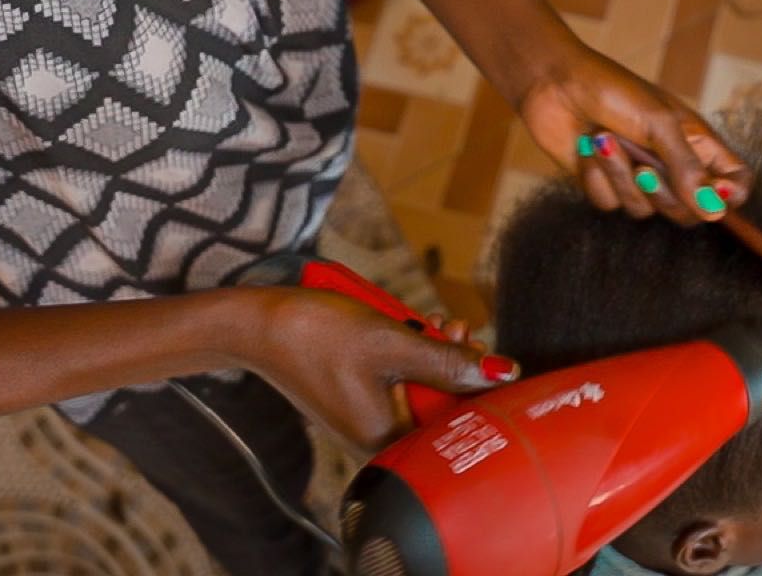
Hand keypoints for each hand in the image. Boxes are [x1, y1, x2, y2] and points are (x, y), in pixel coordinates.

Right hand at [243, 288, 515, 449]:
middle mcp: (377, 438)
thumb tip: (503, 372)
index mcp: (387, 440)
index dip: (474, 387)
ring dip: (427, 352)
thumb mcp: (394, 344)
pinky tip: (400, 327)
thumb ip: (450, 361)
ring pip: (418, 386)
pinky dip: (403, 353)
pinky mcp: (355, 396)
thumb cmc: (318, 335)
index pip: (456, 426)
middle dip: (450, 362)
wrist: (258, 323)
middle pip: (438, 405)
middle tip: (452, 326)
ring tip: (427, 321)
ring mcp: (365, 417)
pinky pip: (394, 379)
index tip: (478, 349)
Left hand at [516, 45, 751, 224]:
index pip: (734, 181)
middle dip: (663, 193)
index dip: (730, 196)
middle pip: (689, 210)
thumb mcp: (658, 124)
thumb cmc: (613, 90)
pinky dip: (597, 178)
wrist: (555, 84)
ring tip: (606, 140)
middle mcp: (671, 164)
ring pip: (645, 210)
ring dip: (621, 176)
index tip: (713, 193)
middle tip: (643, 168)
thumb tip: (715, 211)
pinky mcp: (606, 185)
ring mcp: (638, 177)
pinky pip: (610, 204)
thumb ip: (688, 169)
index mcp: (696, 142)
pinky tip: (588, 149)